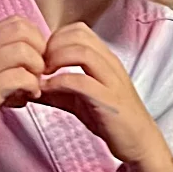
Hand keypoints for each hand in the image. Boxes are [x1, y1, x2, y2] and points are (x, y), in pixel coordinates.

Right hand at [0, 17, 45, 138]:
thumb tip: (22, 68)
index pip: (16, 21)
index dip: (34, 36)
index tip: (35, 55)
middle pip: (24, 31)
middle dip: (40, 50)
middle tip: (38, 69)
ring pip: (24, 52)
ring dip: (36, 69)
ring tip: (33, 84)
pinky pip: (18, 79)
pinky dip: (30, 88)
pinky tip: (25, 98)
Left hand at [37, 24, 169, 166]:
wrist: (140, 142)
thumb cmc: (112, 119)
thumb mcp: (81, 100)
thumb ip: (59, 91)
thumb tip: (32, 87)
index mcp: (105, 59)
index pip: (78, 30)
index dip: (55, 38)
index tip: (41, 56)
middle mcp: (110, 64)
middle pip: (78, 35)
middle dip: (52, 45)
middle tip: (39, 64)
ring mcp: (111, 80)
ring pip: (82, 52)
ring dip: (56, 59)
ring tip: (43, 75)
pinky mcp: (108, 100)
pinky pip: (81, 81)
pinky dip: (59, 82)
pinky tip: (48, 90)